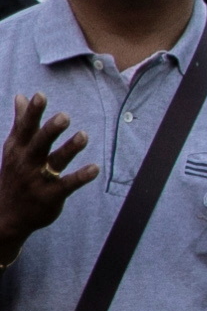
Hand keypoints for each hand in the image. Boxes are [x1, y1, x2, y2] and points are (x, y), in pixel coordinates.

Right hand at [0, 96, 96, 249]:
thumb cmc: (15, 175)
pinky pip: (67, 185)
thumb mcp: (14, 149)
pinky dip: (80, 177)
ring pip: (55, 162)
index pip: (25, 128)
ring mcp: (38, 180)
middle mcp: (26, 162)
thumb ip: (21, 122)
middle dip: (50, 130)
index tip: (40, 95)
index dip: (32, 112)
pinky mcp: (51, 196)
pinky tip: (95, 168)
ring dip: (70, 149)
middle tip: (64, 116)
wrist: (7, 215)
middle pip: (39, 143)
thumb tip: (21, 96)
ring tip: (84, 135)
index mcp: (17, 149)